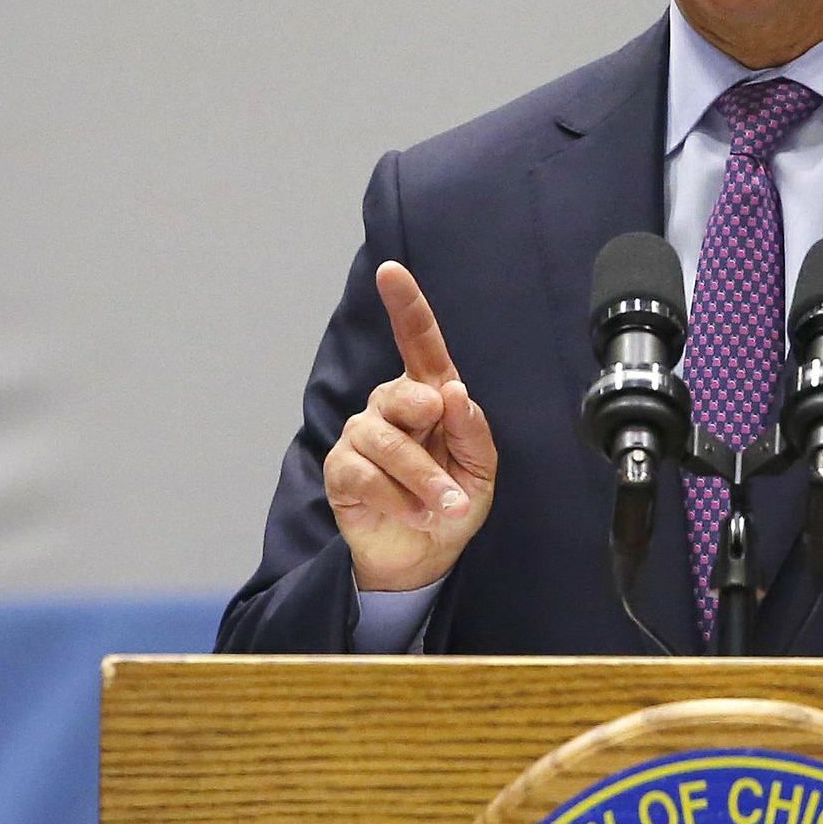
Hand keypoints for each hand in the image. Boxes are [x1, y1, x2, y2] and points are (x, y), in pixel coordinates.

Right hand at [325, 261, 498, 593]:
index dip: (405, 305)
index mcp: (430, 394)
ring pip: (386, 443)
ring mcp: (361, 434)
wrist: (425, 552)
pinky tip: (413, 514)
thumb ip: (473, 432)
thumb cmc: (455, 500)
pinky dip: (396, 500)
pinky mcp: (341, 468)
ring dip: (421, 483)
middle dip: (432, 445)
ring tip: (441, 510)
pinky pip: (364, 475)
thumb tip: (453, 394)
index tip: (390, 271)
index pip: (417, 341)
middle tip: (453, 485)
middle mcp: (391, 405)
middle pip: (404, 397)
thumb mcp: (480, 470)